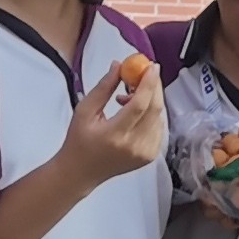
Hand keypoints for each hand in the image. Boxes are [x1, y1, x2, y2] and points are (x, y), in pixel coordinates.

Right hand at [62, 58, 166, 185]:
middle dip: (154, 86)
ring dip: (150, 100)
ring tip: (129, 95)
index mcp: (114, 135)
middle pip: (154, 110)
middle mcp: (133, 146)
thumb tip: (119, 66)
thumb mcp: (84, 111)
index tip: (151, 66)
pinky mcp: (150, 156)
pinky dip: (151, 114)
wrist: (81, 172)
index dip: (148, 84)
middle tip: (147, 71)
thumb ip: (103, 87)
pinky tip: (135, 111)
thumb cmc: (79, 141)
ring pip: (159, 117)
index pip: (139, 105)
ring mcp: (144, 153)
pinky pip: (158, 127)